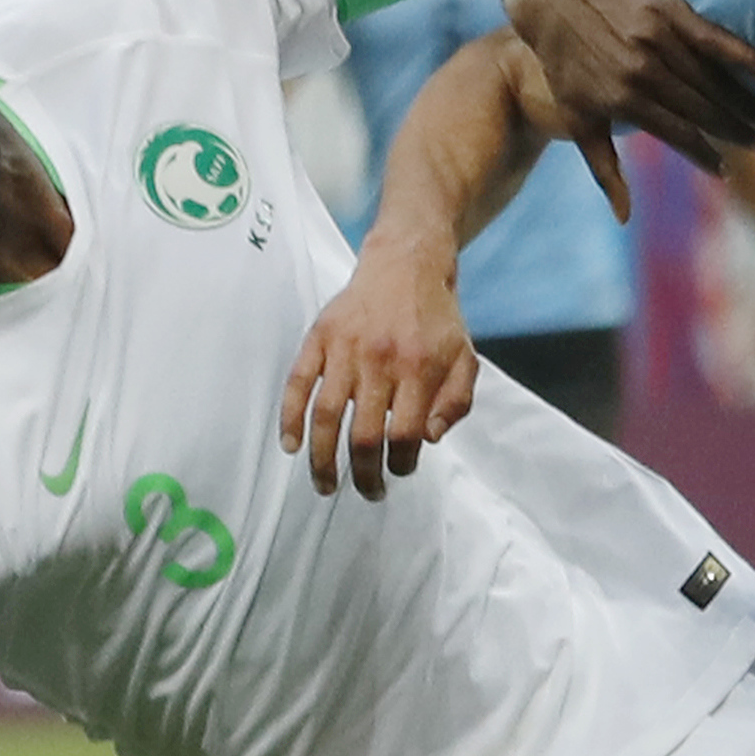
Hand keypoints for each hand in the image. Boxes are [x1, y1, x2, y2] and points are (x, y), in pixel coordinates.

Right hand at [280, 231, 477, 498]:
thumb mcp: (465, 359)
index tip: (399, 471)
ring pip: (326, 416)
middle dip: (364, 474)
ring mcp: (345, 349)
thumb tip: (429, 440)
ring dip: (323, 459)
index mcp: (418, 368)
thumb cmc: (437, 319)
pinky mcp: (320, 338)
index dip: (401, 463)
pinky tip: (290, 445)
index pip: (405, 435)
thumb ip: (456, 403)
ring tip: (325, 486)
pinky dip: (290, 417)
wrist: (406, 263)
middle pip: (364, 435)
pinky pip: (298, 383)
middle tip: (367, 492)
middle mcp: (380, 361)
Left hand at [498, 0, 754, 211]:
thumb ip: (605, 170)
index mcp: (623, 100)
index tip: (726, 172)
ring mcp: (657, 38)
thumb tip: (624, 219)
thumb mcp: (579, 120)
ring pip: (714, 78)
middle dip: (738, 130)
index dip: (705, 156)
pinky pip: (714, 37)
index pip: (678, 135)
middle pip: (703, 107)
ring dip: (748, 103)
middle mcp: (642, 70)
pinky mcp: (669, 9)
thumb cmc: (566, 67)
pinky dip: (744, 56)